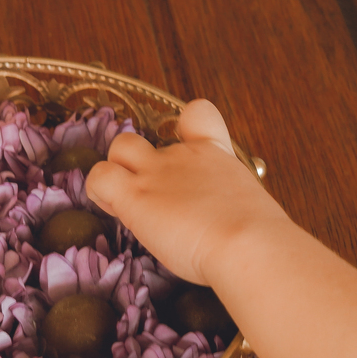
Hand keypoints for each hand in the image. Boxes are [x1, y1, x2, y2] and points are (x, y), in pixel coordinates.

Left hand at [86, 99, 283, 283]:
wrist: (247, 243)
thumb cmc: (257, 238)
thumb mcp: (248, 207)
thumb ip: (230, 204)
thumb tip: (231, 225)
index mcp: (215, 154)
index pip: (198, 113)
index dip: (184, 130)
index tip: (184, 161)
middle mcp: (183, 154)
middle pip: (147, 137)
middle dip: (139, 162)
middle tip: (151, 198)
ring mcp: (156, 172)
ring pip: (119, 147)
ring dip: (117, 171)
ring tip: (128, 203)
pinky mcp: (134, 196)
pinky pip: (99, 177)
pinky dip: (99, 191)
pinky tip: (116, 210)